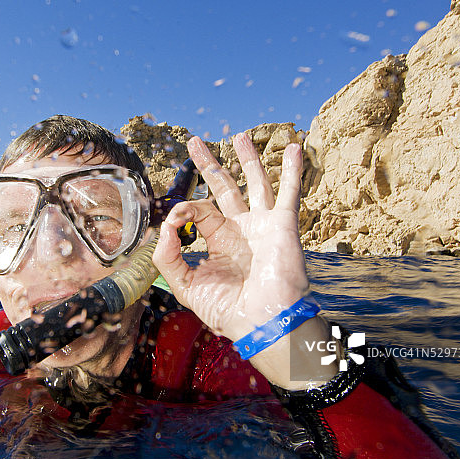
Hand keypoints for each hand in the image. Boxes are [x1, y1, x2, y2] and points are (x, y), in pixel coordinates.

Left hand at [153, 134, 334, 387]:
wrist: (262, 322)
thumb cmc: (226, 310)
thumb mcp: (185, 284)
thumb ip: (168, 256)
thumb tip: (166, 223)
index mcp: (219, 241)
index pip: (199, 209)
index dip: (185, 205)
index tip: (177, 215)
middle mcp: (240, 228)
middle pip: (224, 187)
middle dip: (210, 164)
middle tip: (195, 141)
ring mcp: (262, 224)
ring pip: (255, 183)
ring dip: (248, 159)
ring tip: (240, 136)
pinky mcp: (282, 225)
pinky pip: (289, 193)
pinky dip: (292, 171)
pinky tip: (294, 148)